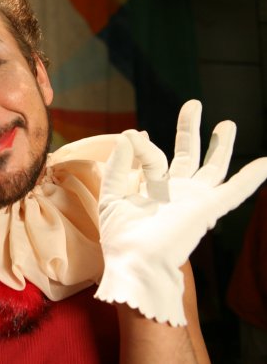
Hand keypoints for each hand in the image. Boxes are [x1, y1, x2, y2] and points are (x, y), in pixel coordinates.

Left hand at [94, 100, 266, 324]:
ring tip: (227, 123)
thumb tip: (130, 134)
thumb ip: (119, 165)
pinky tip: (265, 163)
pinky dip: (251, 178)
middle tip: (193, 103)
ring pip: (212, 167)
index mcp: (152, 189)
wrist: (135, 260)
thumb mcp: (112, 195)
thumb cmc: (121, 236)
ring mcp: (193, 199)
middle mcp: (175, 192)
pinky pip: (234, 190)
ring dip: (221, 145)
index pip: (152, 157)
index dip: (143, 145)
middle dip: (190, 129)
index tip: (134, 135)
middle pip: (187, 155)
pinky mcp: (207, 208)